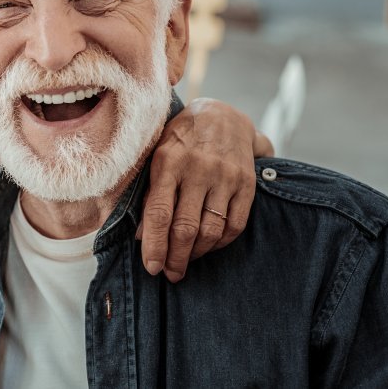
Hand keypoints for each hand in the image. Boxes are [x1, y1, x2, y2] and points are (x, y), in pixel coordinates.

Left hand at [136, 97, 264, 282]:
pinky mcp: (246, 184)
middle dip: (176, 258)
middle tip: (170, 274)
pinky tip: (208, 247)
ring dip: (196, 254)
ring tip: (186, 262)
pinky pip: (234, 225)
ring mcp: (225, 177)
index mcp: (168, 162)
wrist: (222, 115)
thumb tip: (141, 236)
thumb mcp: (156, 157)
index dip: (154, 245)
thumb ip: (150, 194)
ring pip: (210, 230)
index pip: (158, 213)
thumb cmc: (180, 140)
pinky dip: (220, 244)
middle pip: (185, 227)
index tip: (152, 267)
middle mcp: (198, 169)